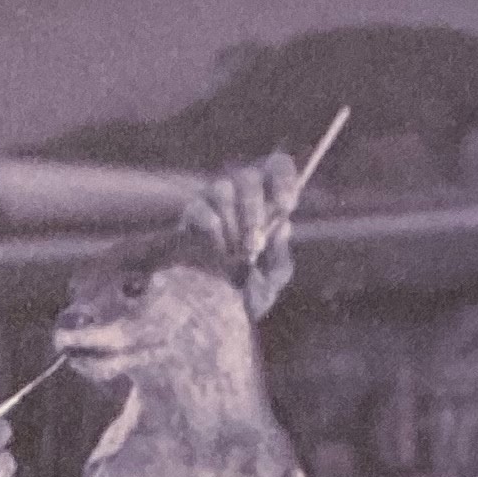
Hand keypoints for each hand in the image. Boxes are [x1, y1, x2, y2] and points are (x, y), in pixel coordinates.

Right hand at [176, 148, 301, 318]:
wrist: (207, 310)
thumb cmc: (244, 290)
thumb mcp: (271, 282)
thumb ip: (281, 259)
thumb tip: (283, 227)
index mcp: (268, 200)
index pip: (277, 166)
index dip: (283, 178)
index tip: (285, 206)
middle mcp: (241, 192)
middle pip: (248, 176)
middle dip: (254, 212)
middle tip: (255, 245)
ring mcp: (213, 198)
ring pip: (223, 189)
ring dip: (232, 224)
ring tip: (235, 254)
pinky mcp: (191, 212)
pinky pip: (201, 210)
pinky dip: (213, 235)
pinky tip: (217, 254)